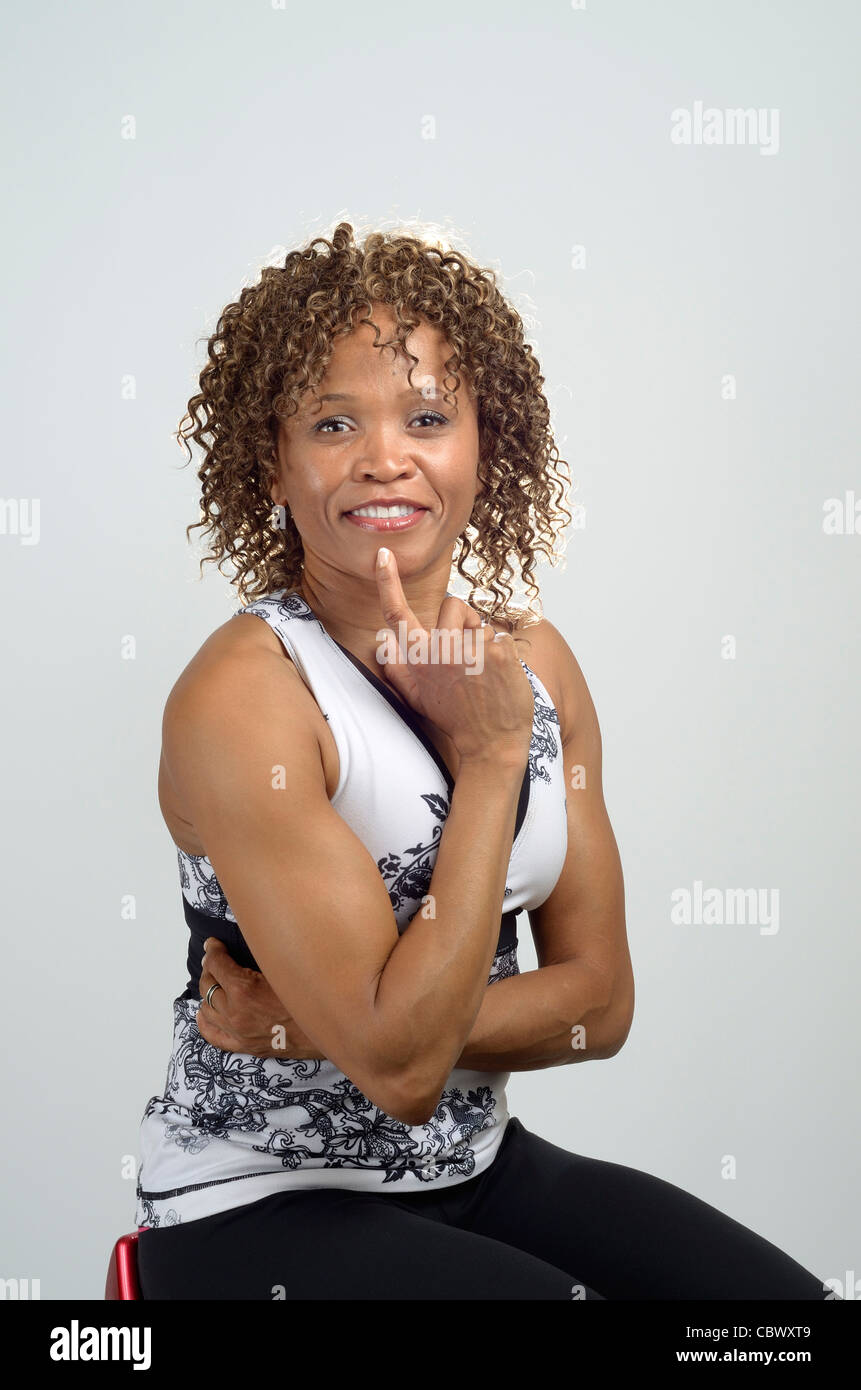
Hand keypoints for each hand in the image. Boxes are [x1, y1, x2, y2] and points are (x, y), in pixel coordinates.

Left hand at [197, 937, 326, 1059]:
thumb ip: (261, 957)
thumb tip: (251, 942)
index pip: (216, 964)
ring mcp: (237, 1032)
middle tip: (215, 959)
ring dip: (208, 991)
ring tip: (214, 980)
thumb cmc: (308, 996)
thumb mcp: (283, 969)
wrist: (325, 1031)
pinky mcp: (243, 1046)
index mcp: (244, 989)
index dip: (213, 950)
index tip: (214, 943)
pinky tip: (203, 1013)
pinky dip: (204, 1022)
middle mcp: (235, 1012)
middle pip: (207, 985)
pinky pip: (212, 1035)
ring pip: (206, 1007)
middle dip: (209, 968)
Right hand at [375, 548, 533, 765]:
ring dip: (484, 639)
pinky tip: (501, 678)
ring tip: (484, 672)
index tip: (384, 555)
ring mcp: (470, 650)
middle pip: (452, 605)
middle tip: (469, 655)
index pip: (396, 614)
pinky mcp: (498, 653)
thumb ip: (395, 667)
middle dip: (463, 620)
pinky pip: (501, 636)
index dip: (387, 582)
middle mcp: (439, 651)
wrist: (491, 745)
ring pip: (480, 622)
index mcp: (417, 659)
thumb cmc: (455, 719)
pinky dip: (504, 654)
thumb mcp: (416, 698)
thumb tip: (381, 640)